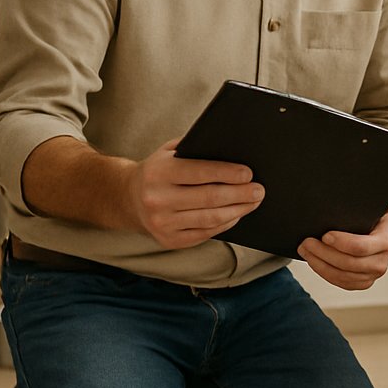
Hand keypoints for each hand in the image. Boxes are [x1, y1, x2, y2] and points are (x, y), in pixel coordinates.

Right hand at [125, 138, 263, 248]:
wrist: (128, 198)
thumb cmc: (159, 170)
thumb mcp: (169, 152)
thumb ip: (195, 148)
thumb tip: (233, 148)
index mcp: (159, 172)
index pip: (200, 172)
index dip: (228, 173)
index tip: (249, 174)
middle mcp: (157, 199)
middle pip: (210, 198)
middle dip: (240, 194)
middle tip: (259, 189)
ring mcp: (162, 223)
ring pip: (211, 218)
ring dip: (238, 210)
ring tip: (254, 201)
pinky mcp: (169, 240)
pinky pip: (206, 233)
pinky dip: (226, 223)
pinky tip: (237, 214)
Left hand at [299, 210, 387, 290]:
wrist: (384, 229)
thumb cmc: (374, 217)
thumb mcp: (371, 209)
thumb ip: (358, 210)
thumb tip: (331, 202)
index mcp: (386, 241)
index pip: (361, 247)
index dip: (340, 243)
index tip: (324, 235)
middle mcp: (382, 261)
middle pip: (349, 264)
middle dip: (323, 253)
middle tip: (307, 242)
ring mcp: (373, 274)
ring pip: (343, 276)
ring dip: (320, 265)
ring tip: (306, 252)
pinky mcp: (364, 282)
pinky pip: (342, 283)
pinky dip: (325, 274)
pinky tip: (315, 262)